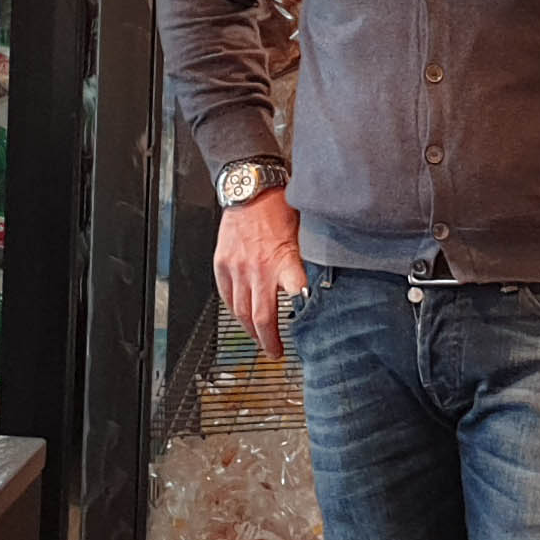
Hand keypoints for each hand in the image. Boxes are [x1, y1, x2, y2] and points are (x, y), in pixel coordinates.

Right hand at [215, 190, 309, 358]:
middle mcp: (258, 268)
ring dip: (250, 330)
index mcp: (283, 260)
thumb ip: (305, 261)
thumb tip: (317, 283)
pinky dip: (234, 310)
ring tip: (258, 338)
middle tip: (275, 351)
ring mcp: (237, 268)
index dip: (301, 312)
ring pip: (240, 311)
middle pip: (261, 317)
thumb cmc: (278, 207)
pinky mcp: (222, 264)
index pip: (296, 292)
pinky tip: (241, 316)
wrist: (249, 188)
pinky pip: (226, 296)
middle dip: (268, 341)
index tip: (305, 329)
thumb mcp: (303, 233)